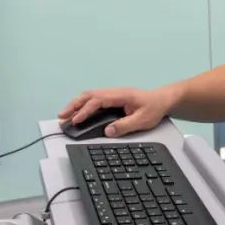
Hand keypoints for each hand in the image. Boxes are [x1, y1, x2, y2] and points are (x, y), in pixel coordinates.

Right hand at [59, 86, 175, 137]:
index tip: (76, 120)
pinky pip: (94, 100)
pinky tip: (77, 113)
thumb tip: (108, 131)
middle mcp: (114, 93)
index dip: (85, 110)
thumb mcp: (143, 120)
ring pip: (89, 96)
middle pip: (89, 95)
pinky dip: (82, 105)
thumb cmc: (154, 108)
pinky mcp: (112, 99)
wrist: (162, 100)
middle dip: (73, 105)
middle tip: (62, 117)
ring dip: (76, 105)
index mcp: (121, 95)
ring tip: (64, 116)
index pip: (98, 101)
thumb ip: (125, 126)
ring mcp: (112, 95)